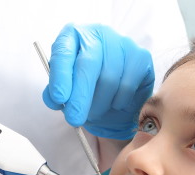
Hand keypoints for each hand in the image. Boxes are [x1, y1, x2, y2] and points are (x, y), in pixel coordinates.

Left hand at [43, 23, 154, 139]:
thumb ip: (57, 94)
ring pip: (109, 78)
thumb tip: (53, 99)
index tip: (58, 98)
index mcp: (74, 36)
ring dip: (100, 104)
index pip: (64, 52)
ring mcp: (123, 43)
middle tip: (74, 119)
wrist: (116, 98)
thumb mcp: (68, 92)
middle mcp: (99, 34)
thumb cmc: (89, 91)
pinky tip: (113, 104)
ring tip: (95, 113)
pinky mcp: (141, 57)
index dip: (61, 77)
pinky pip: (127, 85)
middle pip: (88, 64)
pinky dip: (118, 102)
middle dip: (80, 97)